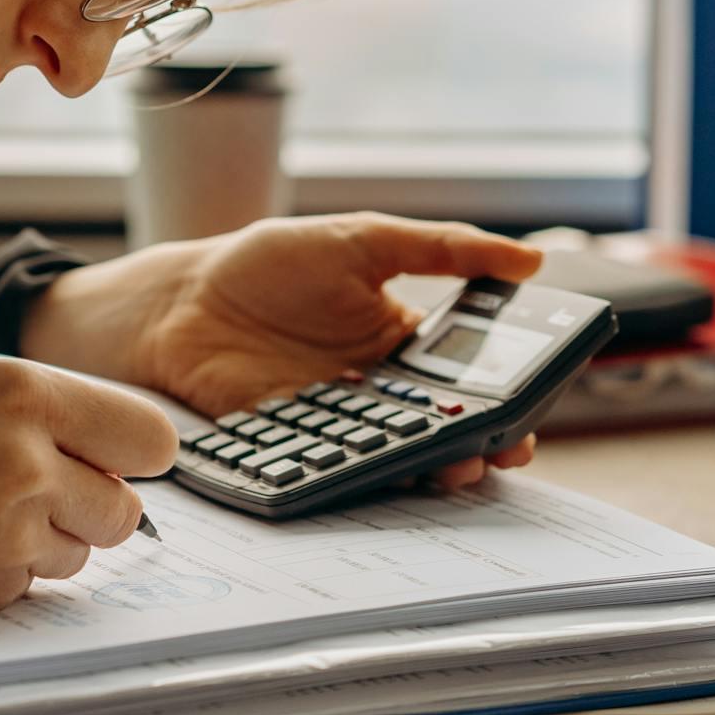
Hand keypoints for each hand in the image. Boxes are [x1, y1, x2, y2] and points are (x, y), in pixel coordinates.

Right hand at [0, 360, 177, 628]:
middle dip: (91, 508)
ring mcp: (10, 531)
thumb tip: (94, 447)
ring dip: (44, 545)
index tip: (112, 462)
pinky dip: (1, 577)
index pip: (148, 435)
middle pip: (125, 507)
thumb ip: (24, 416)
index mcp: (19, 391)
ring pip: (81, 553)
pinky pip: (30, 588)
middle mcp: (28, 458)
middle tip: (35, 498)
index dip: (133, 455)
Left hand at [25, 213, 544, 490]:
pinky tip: (387, 470)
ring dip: (433, 465)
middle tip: (505, 449)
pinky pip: (340, 467)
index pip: (469, 378)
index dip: (504, 397)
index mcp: (402, 341)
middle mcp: (377, 390)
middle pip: (441, 426)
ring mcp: (338, 422)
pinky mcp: (297, 446)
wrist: (182, 299)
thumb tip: (529, 258)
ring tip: (458, 465)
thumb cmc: (272, 263)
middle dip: (480, 441)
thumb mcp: (364, 239)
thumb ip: (443, 249)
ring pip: (399, 454)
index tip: (531, 410)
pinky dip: (367, 474)